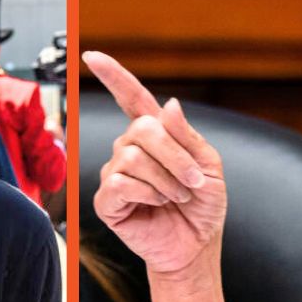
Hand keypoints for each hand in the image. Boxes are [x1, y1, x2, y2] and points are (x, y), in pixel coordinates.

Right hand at [83, 51, 226, 274]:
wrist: (196, 246)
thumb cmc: (202, 206)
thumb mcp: (208, 166)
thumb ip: (187, 136)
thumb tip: (169, 104)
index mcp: (155, 135)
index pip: (131, 97)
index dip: (113, 76)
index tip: (92, 56)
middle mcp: (129, 149)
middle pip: (142, 129)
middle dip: (176, 156)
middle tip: (193, 182)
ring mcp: (115, 173)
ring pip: (133, 157)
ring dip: (167, 180)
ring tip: (177, 197)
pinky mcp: (107, 200)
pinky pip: (121, 182)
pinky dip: (148, 193)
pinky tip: (156, 204)